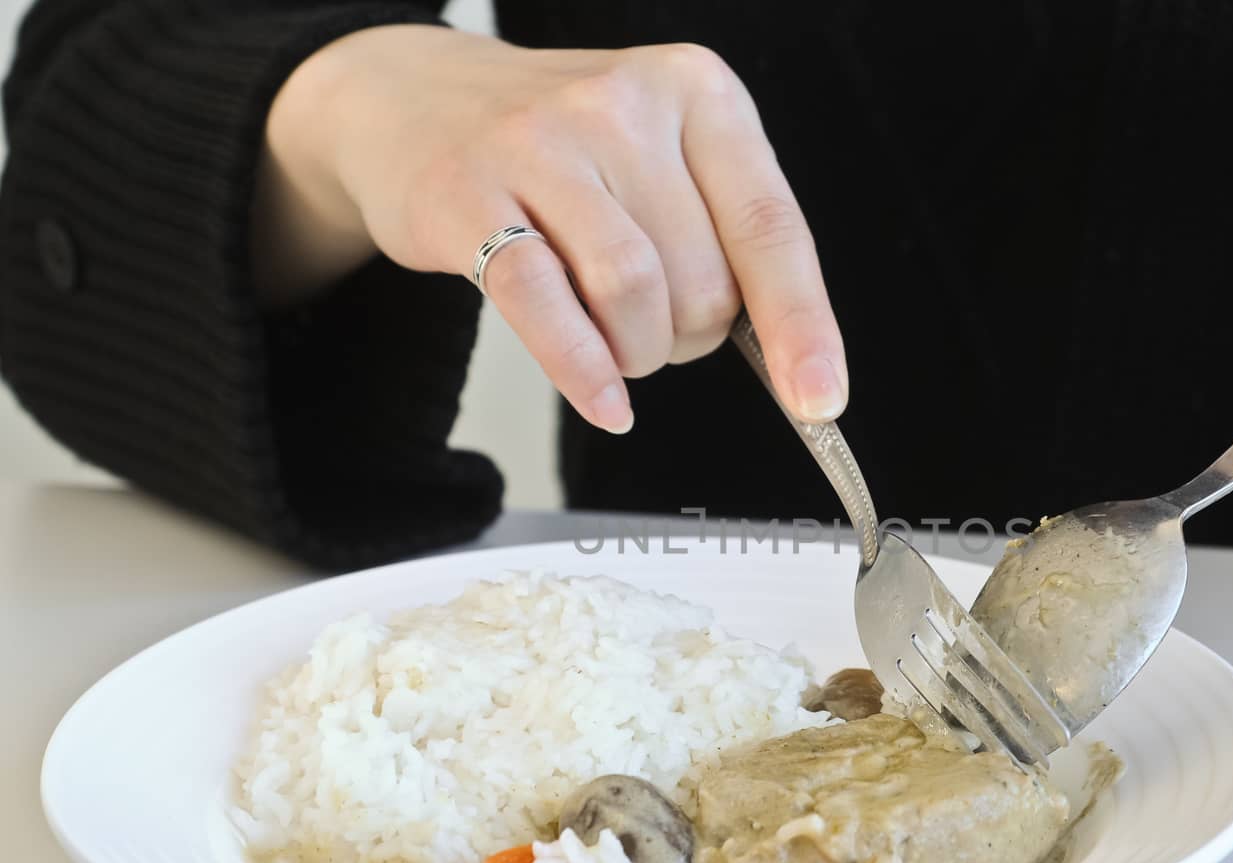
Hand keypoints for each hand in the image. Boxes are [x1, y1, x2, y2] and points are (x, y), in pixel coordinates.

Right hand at [253, 26, 846, 432]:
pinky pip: (544, 306)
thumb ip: (725, 237)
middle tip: (656, 326)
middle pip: (702, 279)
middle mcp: (626, 103)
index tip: (822, 400)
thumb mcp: (662, 157)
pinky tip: (602, 399)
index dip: (803, 326)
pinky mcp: (468, 193)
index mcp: (698, 92)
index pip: (772, 227)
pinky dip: (584, 370)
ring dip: (638, 355)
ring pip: (633, 296)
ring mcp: (542, 143)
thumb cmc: (560, 149)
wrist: (411, 99)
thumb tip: (795, 362)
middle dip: (691, 337)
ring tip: (618, 345)